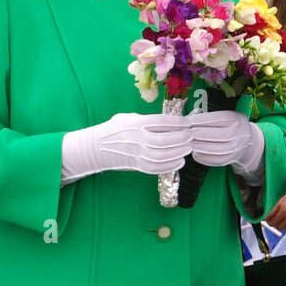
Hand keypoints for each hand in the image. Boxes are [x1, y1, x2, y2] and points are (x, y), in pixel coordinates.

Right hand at [61, 111, 192, 181]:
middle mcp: (135, 138)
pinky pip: (155, 168)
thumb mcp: (127, 118)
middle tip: (190, 136)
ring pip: (161, 155)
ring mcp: (135, 153)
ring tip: (188, 149)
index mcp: (134, 123)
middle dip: (181, 138)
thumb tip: (170, 120)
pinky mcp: (135, 165)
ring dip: (178, 152)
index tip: (187, 123)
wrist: (94, 147)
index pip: (160, 121)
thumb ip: (146, 118)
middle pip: (163, 139)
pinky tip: (179, 161)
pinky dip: (170, 166)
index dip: (177, 122)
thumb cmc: (114, 129)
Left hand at [188, 109, 262, 173]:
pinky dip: (205, 157)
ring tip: (189, 144)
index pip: (219, 119)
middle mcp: (240, 134)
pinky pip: (217, 160)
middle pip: (221, 135)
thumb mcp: (223, 115)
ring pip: (219, 149)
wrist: (245, 139)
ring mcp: (236, 147)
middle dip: (201, 134)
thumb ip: (209, 117)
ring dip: (201, 147)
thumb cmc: (228, 124)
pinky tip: (195, 153)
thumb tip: (188, 120)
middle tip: (187, 133)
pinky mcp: (231, 158)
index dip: (203, 120)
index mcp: (236, 120)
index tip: (189, 121)